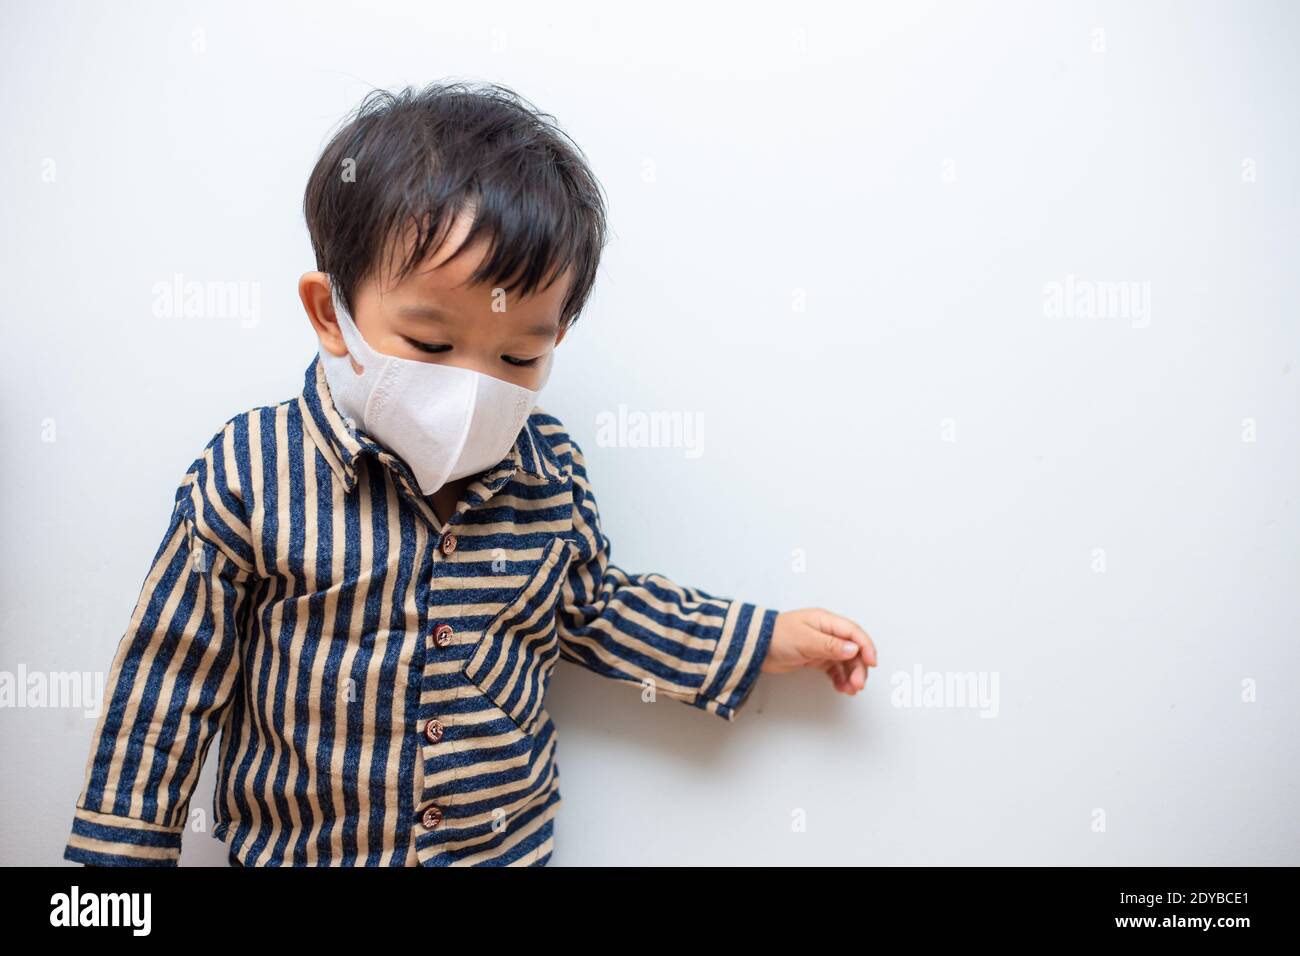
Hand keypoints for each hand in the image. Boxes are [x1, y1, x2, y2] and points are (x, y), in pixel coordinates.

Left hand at [761, 607, 876, 695]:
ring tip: (851, 690)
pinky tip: (841, 688)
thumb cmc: (776, 636)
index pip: (853, 633)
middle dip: (859, 667)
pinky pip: (834, 669)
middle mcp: (827, 632)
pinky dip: (840, 678)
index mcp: (825, 621)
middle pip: (852, 649)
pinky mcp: (815, 658)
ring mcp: (822, 646)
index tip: (872, 662)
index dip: (866, 647)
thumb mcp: (804, 640)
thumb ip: (829, 645)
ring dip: (851, 675)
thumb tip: (852, 649)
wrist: (756, 647)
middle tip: (858, 684)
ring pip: (845, 661)